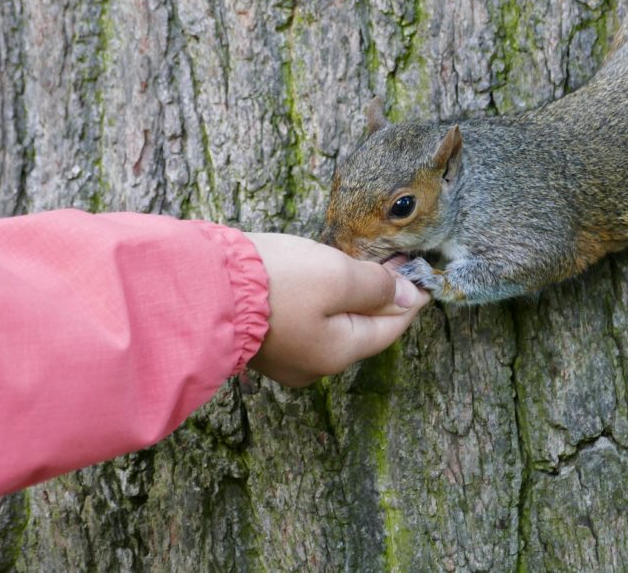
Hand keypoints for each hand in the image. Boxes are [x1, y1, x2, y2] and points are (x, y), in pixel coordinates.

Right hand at [244, 233, 429, 386]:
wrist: (203, 288)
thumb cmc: (276, 282)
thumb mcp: (337, 275)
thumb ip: (376, 286)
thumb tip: (408, 296)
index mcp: (338, 353)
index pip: (390, 327)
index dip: (410, 298)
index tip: (424, 275)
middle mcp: (313, 365)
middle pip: (360, 329)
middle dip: (379, 297)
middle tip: (394, 262)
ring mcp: (283, 358)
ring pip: (330, 326)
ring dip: (347, 298)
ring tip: (357, 266)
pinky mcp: (259, 342)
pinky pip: (302, 322)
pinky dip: (317, 302)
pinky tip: (315, 279)